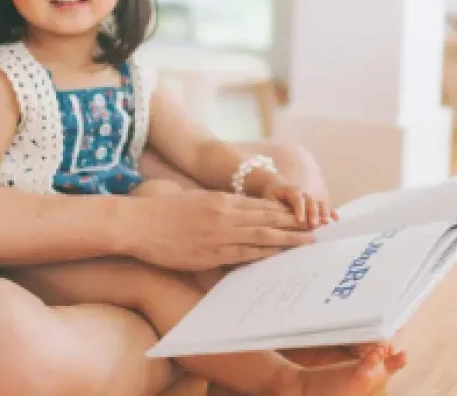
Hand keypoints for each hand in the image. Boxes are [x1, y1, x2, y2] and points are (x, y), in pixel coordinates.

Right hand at [116, 189, 315, 271]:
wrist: (137, 223)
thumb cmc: (161, 212)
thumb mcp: (194, 200)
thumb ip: (216, 207)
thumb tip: (233, 216)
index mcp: (221, 200)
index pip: (261, 205)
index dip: (285, 210)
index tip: (303, 213)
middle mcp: (225, 214)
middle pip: (268, 218)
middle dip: (295, 222)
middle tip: (319, 226)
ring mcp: (219, 234)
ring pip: (262, 236)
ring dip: (288, 239)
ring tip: (309, 241)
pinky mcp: (211, 253)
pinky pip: (244, 254)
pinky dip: (265, 254)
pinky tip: (279, 256)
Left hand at [261, 181, 336, 228]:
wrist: (277, 182)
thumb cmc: (272, 193)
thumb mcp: (270, 197)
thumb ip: (274, 207)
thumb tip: (276, 219)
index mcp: (292, 190)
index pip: (297, 199)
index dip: (299, 210)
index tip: (300, 221)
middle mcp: (304, 192)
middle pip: (311, 202)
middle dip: (313, 214)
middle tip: (314, 225)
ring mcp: (313, 195)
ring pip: (320, 204)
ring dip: (323, 214)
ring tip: (325, 223)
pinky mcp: (318, 200)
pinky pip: (325, 206)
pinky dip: (330, 212)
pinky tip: (336, 218)